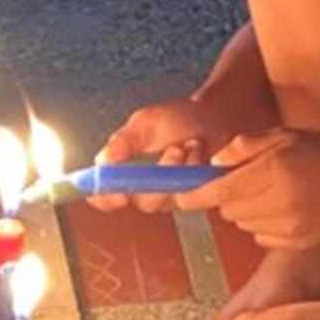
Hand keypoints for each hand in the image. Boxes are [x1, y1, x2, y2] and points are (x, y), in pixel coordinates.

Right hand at [89, 95, 213, 211]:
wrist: (215, 116)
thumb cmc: (177, 119)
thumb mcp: (147, 123)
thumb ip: (125, 140)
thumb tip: (105, 159)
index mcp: (123, 173)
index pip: (104, 196)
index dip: (107, 199)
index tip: (119, 192)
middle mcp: (146, 188)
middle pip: (145, 203)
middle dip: (163, 175)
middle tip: (176, 149)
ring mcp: (171, 195)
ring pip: (175, 199)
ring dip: (186, 168)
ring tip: (192, 143)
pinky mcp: (195, 196)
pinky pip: (199, 195)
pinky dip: (201, 169)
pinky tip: (202, 151)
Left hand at [192, 126, 319, 246]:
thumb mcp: (283, 136)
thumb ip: (245, 146)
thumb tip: (213, 164)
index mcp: (275, 170)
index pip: (221, 190)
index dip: (194, 195)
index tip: (180, 196)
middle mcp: (281, 200)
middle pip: (228, 209)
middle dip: (226, 197)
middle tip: (246, 182)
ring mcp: (290, 225)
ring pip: (242, 224)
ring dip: (245, 210)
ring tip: (270, 193)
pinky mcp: (297, 241)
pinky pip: (260, 236)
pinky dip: (262, 224)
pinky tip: (284, 209)